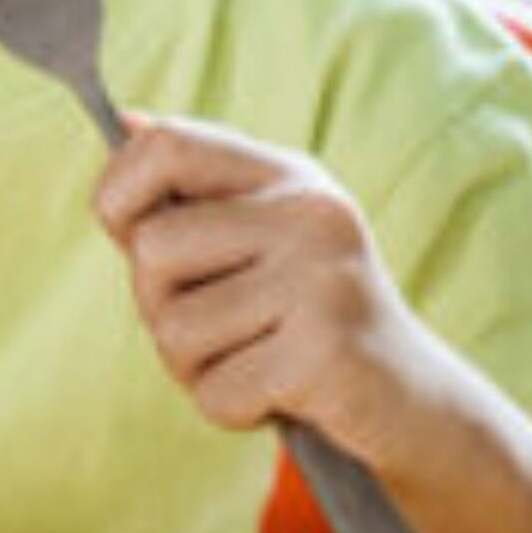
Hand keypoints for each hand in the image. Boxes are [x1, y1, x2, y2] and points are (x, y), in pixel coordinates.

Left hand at [93, 116, 434, 467]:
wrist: (414, 403)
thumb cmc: (308, 320)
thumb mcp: (259, 239)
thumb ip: (191, 193)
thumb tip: (125, 124)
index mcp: (286, 175)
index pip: (166, 146)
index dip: (117, 192)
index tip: (125, 233)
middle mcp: (309, 213)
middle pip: (152, 248)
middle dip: (158, 304)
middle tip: (218, 328)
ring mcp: (322, 279)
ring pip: (174, 329)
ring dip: (195, 367)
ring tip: (255, 361)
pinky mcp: (327, 353)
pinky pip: (215, 391)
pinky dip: (233, 409)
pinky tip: (282, 397)